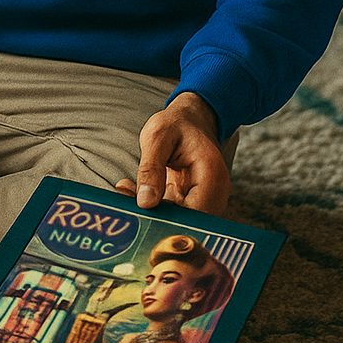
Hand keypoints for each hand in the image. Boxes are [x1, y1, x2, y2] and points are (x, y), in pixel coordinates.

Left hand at [116, 92, 230, 215]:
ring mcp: (205, 199)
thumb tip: (145, 203)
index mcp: (211, 175)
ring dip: (152, 212)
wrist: (190, 120)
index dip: (169, 220)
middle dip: (155, 216)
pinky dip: (154, 206)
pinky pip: (174, 213)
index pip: (195, 214)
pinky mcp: (192, 202)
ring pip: (179, 220)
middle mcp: (214, 192)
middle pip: (189, 222)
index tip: (140, 211)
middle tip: (127, 199)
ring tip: (128, 190)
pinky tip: (134, 190)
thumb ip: (150, 169)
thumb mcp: (157, 137)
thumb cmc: (176, 125)